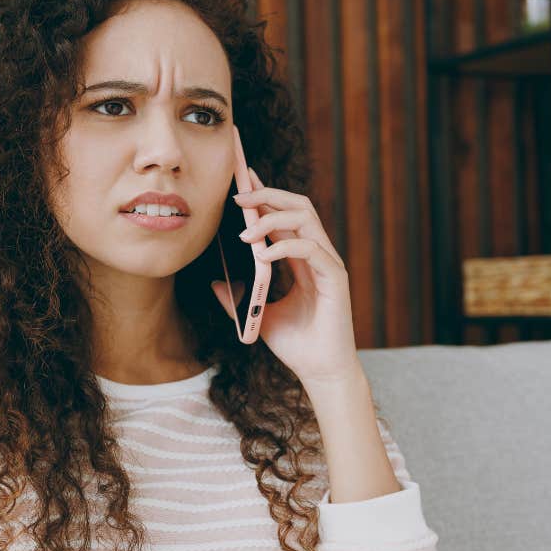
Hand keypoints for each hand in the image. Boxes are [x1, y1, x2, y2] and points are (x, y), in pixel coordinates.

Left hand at [212, 162, 360, 384]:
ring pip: (305, 219)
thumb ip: (238, 298)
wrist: (319, 372)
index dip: (265, 193)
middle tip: (237, 196)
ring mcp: (328, 264)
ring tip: (244, 231)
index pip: (284, 214)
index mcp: (301, 258)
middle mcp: (317, 254)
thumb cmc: (295, 345)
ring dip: (271, 218)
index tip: (242, 178)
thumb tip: (214, 282)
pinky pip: (310, 249)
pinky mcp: (335, 278)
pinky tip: (263, 256)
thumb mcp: (257, 315)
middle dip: (267, 194)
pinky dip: (284, 247)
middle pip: (297, 205)